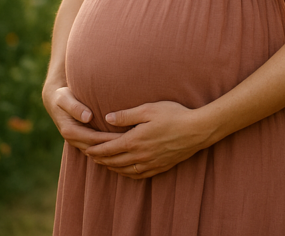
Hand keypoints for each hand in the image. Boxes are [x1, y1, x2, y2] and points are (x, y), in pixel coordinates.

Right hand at [42, 85, 121, 151]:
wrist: (54, 100)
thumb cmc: (62, 96)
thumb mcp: (65, 98)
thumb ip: (75, 107)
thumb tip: (87, 117)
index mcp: (70, 131)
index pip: (94, 139)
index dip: (110, 139)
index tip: (125, 137)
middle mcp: (73, 139)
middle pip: (97, 148)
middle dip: (114, 148)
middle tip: (132, 144)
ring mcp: (77, 141)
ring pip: (97, 151)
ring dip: (112, 150)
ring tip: (129, 148)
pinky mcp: (82, 140)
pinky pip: (96, 148)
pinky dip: (107, 149)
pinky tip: (120, 147)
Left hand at [83, 101, 212, 178]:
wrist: (197, 130)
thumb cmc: (174, 115)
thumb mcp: (149, 109)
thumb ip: (126, 115)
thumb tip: (107, 118)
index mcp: (135, 140)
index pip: (109, 149)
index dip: (96, 150)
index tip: (87, 149)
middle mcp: (140, 155)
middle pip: (114, 162)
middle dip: (100, 160)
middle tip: (91, 157)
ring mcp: (151, 163)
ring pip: (125, 170)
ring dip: (112, 168)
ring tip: (104, 164)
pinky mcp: (160, 167)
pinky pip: (139, 175)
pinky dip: (127, 174)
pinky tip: (125, 171)